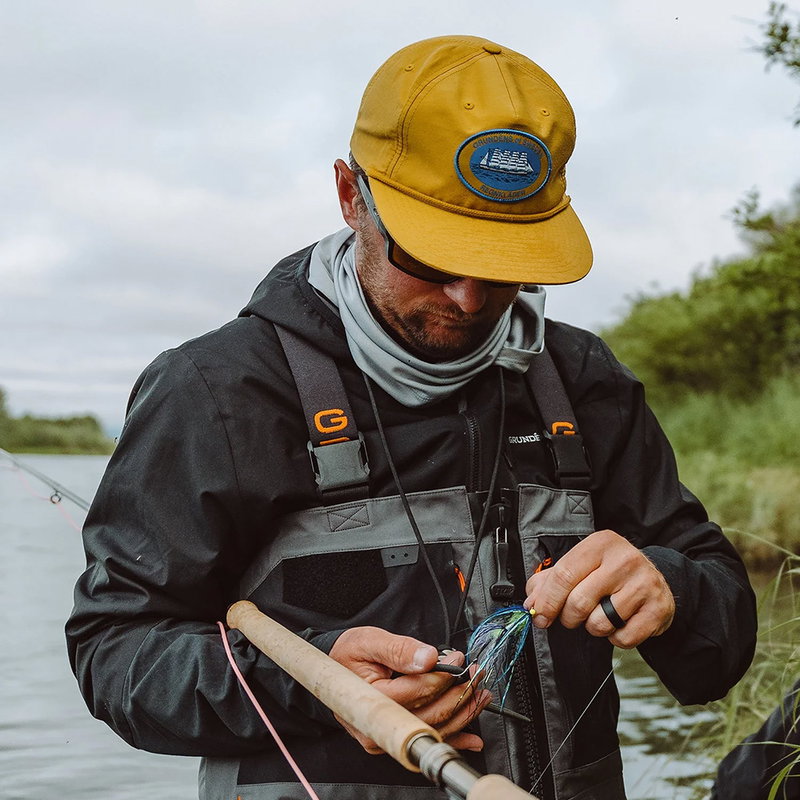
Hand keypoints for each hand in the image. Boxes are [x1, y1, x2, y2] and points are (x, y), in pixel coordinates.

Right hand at [328, 626, 489, 752]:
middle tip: (476, 674)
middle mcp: (379, 726)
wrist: (332, 671)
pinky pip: (429, 740)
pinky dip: (455, 739)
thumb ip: (399, 649)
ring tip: (480, 694)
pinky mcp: (395, 739)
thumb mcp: (368, 641)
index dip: (442, 675)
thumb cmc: (348, 655)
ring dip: (463, 712)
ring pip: (435, 729)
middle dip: (459, 693)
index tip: (458, 659)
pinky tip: (472, 738)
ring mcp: (388, 737)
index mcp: (371, 700)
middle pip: (430, 714)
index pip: (417, 691)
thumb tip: (429, 658)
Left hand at [523, 529, 674, 647]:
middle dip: (568, 617)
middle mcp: (624, 560)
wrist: (656, 579)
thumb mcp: (580, 566)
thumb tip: (532, 604)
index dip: (547, 600)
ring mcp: (644, 584)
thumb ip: (550, 581)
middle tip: (572, 616)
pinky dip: (615, 638)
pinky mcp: (658, 609)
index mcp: (600, 543)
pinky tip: (620, 622)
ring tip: (601, 614)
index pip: (564, 575)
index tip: (539, 616)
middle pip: (579, 601)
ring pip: (600, 623)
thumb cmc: (609, 572)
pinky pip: (623, 638)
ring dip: (593, 627)